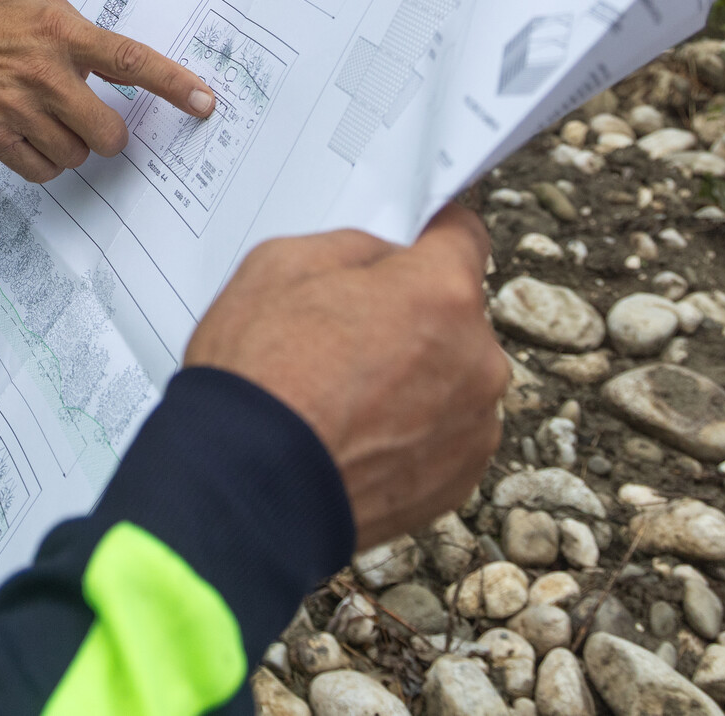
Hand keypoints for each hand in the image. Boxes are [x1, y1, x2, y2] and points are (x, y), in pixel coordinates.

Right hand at [0, 0, 214, 182]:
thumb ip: (82, 38)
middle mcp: (44, 72)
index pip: (130, 61)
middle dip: (108, 134)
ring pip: (77, 155)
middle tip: (91, 120)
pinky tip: (30, 136)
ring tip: (46, 120)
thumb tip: (125, 70)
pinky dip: (45, 161)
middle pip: (109, 132)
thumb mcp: (40, 10)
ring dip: (72, 146)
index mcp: (61, 33)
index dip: (172, 83)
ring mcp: (18, 108)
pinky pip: (44, 170)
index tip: (203, 101)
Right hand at [186, 210, 504, 548]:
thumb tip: (386, 260)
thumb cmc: (260, 375)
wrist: (247, 488)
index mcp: (441, 292)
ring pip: (452, 378)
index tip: (410, 247)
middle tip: (347, 336)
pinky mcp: (460, 481)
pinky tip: (357, 438)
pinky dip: (411, 433)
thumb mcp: (281, 263)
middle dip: (412, 316)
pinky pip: (445, 435)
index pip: (464, 235)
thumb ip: (354, 248)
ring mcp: (474, 426)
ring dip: (417, 378)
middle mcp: (477, 357)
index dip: (429, 237)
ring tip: (347, 399)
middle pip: (455, 314)